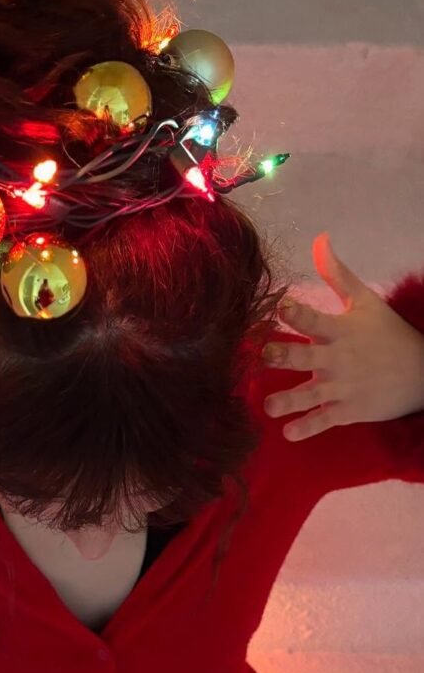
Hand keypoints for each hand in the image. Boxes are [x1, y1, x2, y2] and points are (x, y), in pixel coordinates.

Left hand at [262, 233, 423, 440]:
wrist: (422, 373)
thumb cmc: (386, 333)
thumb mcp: (365, 302)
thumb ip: (337, 274)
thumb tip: (320, 239)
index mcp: (340, 330)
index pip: (314, 319)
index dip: (297, 312)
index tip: (281, 307)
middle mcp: (338, 360)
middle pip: (305, 358)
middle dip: (284, 356)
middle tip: (264, 356)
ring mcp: (343, 388)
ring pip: (310, 396)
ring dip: (288, 401)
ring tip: (268, 406)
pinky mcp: (348, 411)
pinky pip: (324, 421)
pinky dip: (307, 428)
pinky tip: (288, 432)